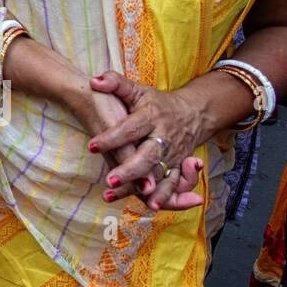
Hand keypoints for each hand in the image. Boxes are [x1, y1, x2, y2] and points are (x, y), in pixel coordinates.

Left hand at [86, 71, 209, 210]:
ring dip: (144, 188)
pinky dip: (164, 197)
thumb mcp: (137, 89)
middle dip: (130, 169)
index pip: (130, 128)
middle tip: (110, 179)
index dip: (112, 137)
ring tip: (127, 197)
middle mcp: (164, 138)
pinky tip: (149, 206)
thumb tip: (93, 81)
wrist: (193, 113)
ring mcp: (174, 154)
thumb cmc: (156, 102)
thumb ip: (115, 83)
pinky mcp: (179, 167)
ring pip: (160, 174)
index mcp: (151, 116)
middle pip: (148, 156)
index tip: (93, 146)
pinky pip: (173, 185)